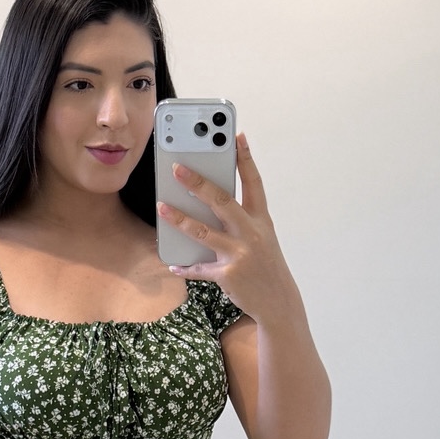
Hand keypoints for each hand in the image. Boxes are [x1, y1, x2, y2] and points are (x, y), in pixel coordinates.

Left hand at [156, 132, 294, 323]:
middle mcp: (252, 233)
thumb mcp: (262, 237)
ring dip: (179, 219)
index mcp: (261, 220)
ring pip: (203, 232)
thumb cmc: (265, 264)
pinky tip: (173, 264)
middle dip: (198, 184)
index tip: (236, 136)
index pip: (254, 182)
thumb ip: (242, 218)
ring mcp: (240, 255)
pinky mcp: (228, 275)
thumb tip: (210, 200)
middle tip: (178, 169)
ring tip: (161, 207)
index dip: (245, 159)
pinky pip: (200, 269)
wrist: (278, 302)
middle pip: (222, 202)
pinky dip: (185, 267)